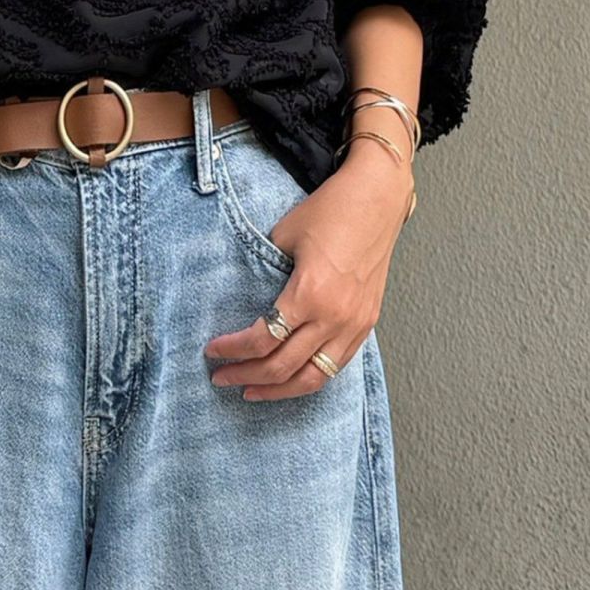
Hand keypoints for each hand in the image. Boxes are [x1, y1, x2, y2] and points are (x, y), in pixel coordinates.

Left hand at [204, 144, 412, 399]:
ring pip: (313, 378)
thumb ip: (266, 271)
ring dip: (279, 390)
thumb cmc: (330, 210)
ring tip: (252, 391)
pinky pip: (336, 365)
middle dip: (246, 376)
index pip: (263, 339)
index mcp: (310, 294)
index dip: (233, 350)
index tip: (212, 350)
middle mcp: (335, 317)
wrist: (377, 198)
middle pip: (284, 366)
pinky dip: (309, 377)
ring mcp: (355, 324)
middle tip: (221, 377)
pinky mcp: (367, 323)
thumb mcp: (283, 235)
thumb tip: (249, 295)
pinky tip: (290, 378)